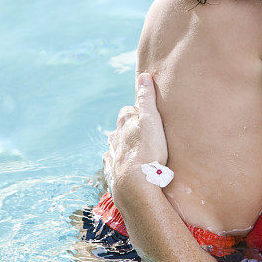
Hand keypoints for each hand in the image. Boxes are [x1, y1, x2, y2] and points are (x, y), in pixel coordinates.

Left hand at [103, 73, 167, 192]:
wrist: (136, 186)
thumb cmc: (148, 151)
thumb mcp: (151, 120)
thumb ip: (147, 98)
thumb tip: (143, 75)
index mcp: (125, 123)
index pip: (128, 110)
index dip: (138, 112)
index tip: (149, 116)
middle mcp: (115, 138)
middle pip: (120, 128)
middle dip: (129, 128)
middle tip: (144, 132)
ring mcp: (113, 156)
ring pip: (114, 145)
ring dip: (121, 145)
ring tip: (134, 148)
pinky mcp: (112, 173)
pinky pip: (111, 163)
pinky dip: (115, 161)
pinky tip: (120, 164)